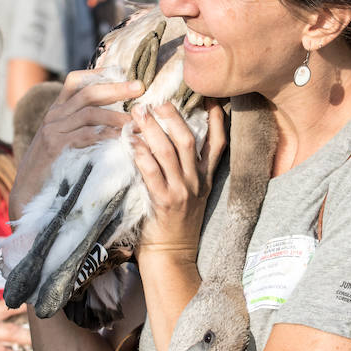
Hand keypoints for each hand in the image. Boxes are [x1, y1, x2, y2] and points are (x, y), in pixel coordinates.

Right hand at [9, 70, 144, 217]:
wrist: (27, 194)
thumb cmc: (52, 170)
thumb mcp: (65, 142)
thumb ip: (83, 127)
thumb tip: (116, 118)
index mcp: (57, 111)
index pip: (76, 81)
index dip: (99, 73)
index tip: (123, 72)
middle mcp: (54, 115)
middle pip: (88, 92)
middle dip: (117, 88)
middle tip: (140, 87)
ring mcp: (52, 129)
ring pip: (90, 112)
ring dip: (117, 115)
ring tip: (138, 121)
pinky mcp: (55, 146)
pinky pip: (86, 135)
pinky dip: (107, 134)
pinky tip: (123, 137)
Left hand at [132, 100, 225, 264]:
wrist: (172, 255)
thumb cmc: (175, 223)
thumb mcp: (191, 194)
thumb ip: (186, 169)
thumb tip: (169, 137)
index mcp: (206, 177)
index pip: (218, 142)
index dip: (216, 117)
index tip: (208, 95)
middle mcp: (197, 181)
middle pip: (188, 139)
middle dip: (172, 116)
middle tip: (156, 101)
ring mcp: (181, 191)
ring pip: (168, 151)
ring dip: (152, 129)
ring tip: (138, 114)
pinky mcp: (164, 202)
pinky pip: (151, 172)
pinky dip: (141, 154)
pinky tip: (131, 142)